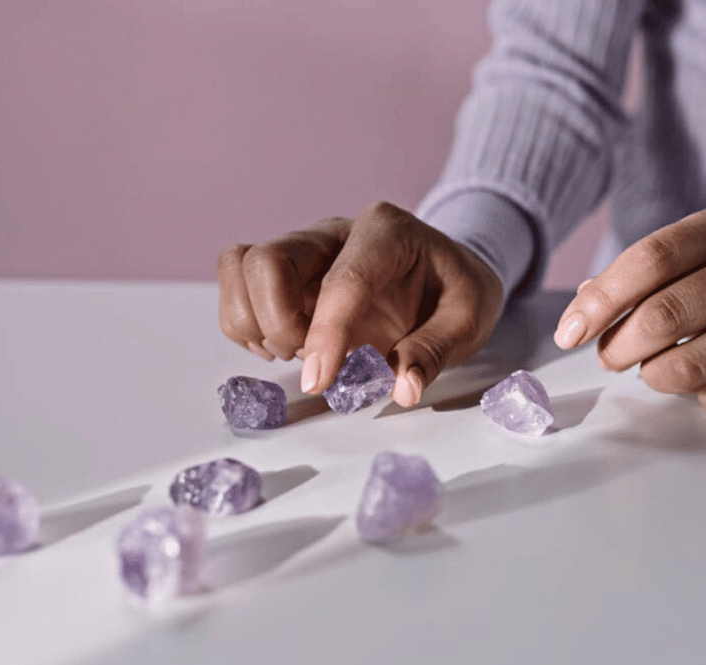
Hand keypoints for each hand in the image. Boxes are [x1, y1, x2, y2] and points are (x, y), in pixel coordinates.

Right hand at [218, 201, 503, 406]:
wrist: (444, 270)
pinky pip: (238, 283)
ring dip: (253, 321)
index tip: (320, 383)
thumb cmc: (455, 291)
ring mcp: (305, 251)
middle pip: (267, 260)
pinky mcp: (287, 273)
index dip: (326, 335)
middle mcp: (334, 234)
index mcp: (386, 233)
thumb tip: (402, 389)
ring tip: (293, 350)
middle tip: (311, 359)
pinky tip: (284, 345)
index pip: (343, 281)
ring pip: (240, 265)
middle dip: (276, 322)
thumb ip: (434, 351)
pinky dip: (245, 322)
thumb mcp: (468, 319)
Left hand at [554, 204, 705, 416]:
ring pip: (688, 365)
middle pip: (662, 316)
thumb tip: (582, 308)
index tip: (569, 333)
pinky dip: (699, 395)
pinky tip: (701, 378)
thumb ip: (636, 275)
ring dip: (653, 375)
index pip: (650, 260)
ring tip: (652, 366)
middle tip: (607, 357)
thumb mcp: (689, 253)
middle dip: (617, 347)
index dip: (601, 301)